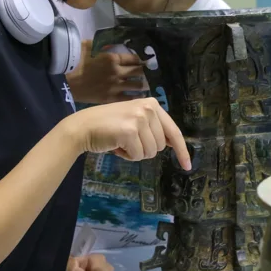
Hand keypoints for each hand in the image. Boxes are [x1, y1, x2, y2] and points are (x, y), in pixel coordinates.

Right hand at [64, 97, 190, 169]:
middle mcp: (148, 108)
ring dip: (136, 153)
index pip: (174, 131)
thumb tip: (173, 144)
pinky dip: (127, 156)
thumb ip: (154, 128)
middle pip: (161, 146)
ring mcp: (139, 119)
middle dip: (145, 149)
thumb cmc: (109, 126)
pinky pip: (138, 155)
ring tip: (121, 141)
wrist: (82, 126)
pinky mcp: (129, 131)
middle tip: (128, 141)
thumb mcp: (135, 120)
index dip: (182, 150)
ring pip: (150, 152)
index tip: (187, 165)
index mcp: (152, 104)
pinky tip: (116, 145)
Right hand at [65, 39, 147, 103]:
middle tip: (154, 74)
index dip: (144, 60)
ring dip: (145, 86)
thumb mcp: (88, 45)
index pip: (135, 58)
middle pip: (140, 72)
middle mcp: (117, 72)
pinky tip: (141, 99)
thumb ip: (103, 45)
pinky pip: (128, 99)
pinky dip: (136, 99)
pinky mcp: (109, 99)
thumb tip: (113, 45)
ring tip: (150, 86)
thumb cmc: (73, 60)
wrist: (61, 80)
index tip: (149, 61)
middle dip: (148, 73)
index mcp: (112, 58)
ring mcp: (114, 87)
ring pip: (137, 87)